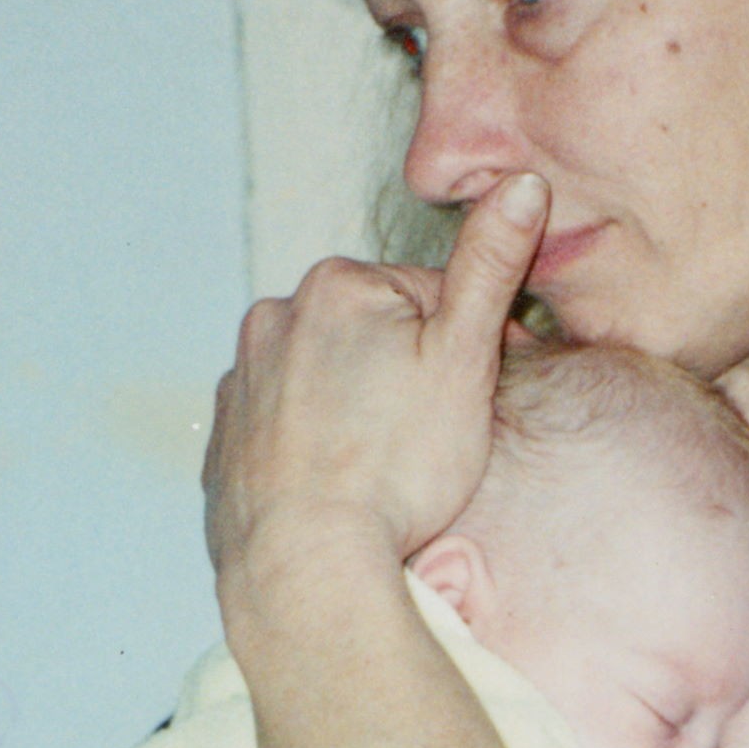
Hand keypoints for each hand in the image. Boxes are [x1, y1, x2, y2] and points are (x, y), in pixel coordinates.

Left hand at [202, 173, 550, 632]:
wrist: (305, 565)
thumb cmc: (396, 468)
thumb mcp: (466, 358)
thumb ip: (490, 266)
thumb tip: (523, 182)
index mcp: (337, 285)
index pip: (430, 299)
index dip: (472, 349)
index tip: (481, 401)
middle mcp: (275, 319)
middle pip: (373, 338)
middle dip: (408, 376)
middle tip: (433, 444)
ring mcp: (242, 382)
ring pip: (327, 383)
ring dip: (358, 411)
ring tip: (386, 472)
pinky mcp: (225, 442)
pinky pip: (285, 432)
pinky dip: (313, 450)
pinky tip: (341, 488)